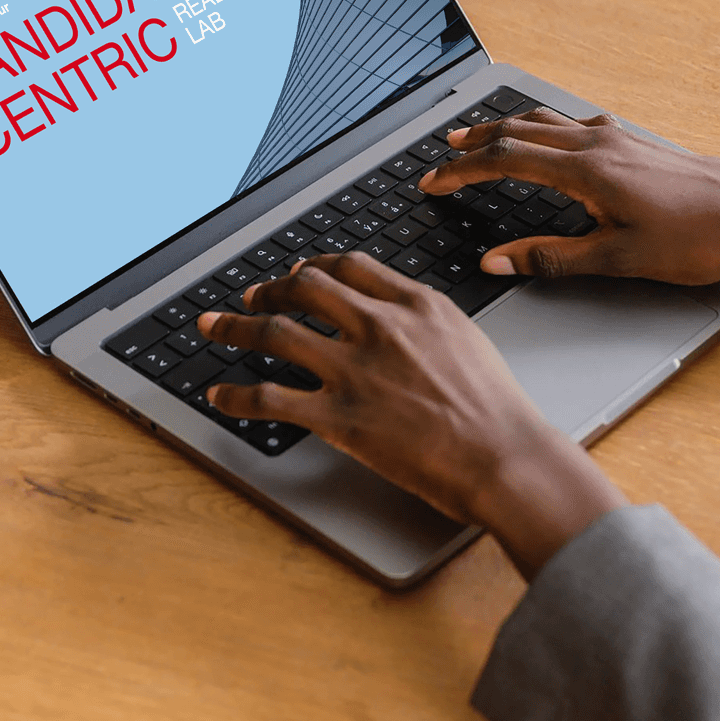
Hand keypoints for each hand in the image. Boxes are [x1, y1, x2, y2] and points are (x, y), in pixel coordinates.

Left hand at [198, 254, 625, 578]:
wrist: (503, 455)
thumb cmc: (496, 409)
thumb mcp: (466, 339)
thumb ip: (427, 321)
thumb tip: (403, 319)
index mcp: (414, 304)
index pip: (349, 267)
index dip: (315, 265)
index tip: (301, 271)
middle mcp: (378, 326)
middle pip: (305, 288)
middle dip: (270, 287)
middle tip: (253, 294)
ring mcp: (355, 370)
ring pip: (276, 332)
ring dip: (236, 327)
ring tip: (215, 328)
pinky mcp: (338, 417)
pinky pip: (270, 398)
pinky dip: (235, 396)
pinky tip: (219, 396)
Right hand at [421, 107, 719, 285]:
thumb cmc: (697, 239)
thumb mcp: (619, 260)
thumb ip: (552, 259)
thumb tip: (497, 261)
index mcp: (585, 171)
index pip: (504, 162)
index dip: (461, 172)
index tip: (430, 182)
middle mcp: (596, 144)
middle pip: (517, 132)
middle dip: (472, 145)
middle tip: (438, 157)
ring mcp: (616, 138)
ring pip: (543, 124)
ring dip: (503, 130)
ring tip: (476, 139)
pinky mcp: (633, 143)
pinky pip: (570, 124)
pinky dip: (539, 128)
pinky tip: (546, 140)